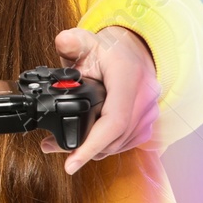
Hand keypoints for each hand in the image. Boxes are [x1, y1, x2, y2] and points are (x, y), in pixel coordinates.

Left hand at [43, 26, 159, 172]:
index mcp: (129, 77)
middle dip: (84, 151)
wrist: (132, 50)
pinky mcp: (148, 121)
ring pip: (121, 143)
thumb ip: (70, 41)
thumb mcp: (85, 40)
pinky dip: (105, 146)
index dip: (92, 145)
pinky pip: (126, 141)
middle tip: (53, 149)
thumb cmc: (107, 48)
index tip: (71, 163)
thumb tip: (63, 42)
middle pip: (115, 138)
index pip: (114, 121)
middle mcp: (145, 97)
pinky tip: (86, 144)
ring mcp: (150, 111)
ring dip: (94, 150)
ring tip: (62, 148)